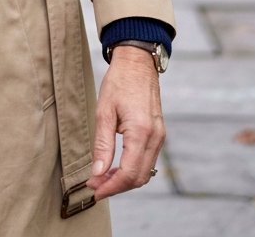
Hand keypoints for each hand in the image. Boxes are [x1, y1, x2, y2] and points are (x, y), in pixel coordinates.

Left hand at [86, 45, 165, 199]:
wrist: (137, 63)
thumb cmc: (119, 82)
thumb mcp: (104, 112)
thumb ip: (102, 145)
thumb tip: (98, 173)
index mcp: (141, 132)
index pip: (129, 173)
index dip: (111, 186)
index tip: (94, 189)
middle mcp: (155, 137)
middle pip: (139, 178)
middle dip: (117, 186)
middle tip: (95, 185)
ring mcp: (160, 136)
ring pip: (145, 172)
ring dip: (125, 179)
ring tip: (103, 177)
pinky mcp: (159, 134)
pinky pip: (148, 160)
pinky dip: (133, 169)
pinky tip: (116, 166)